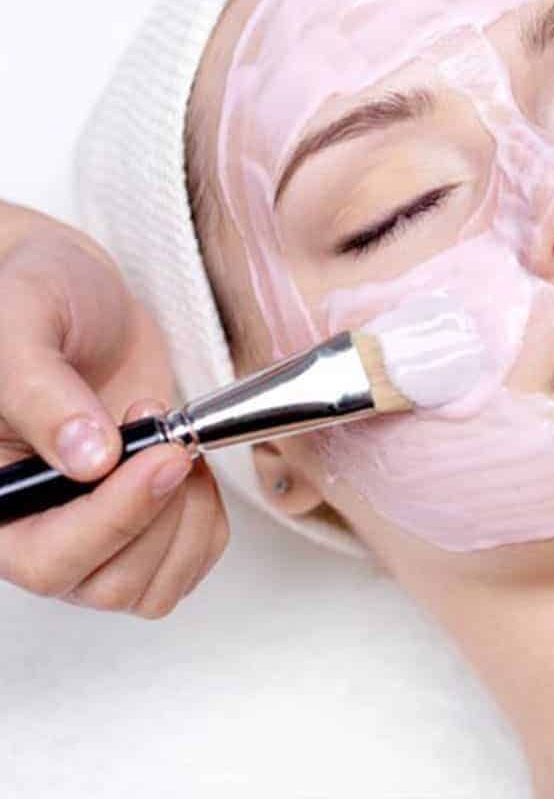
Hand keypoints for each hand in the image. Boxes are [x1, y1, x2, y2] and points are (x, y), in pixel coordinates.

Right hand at [0, 206, 228, 617]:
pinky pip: (186, 562)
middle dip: (160, 511)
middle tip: (168, 436)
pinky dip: (206, 521)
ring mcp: (88, 533)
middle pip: (107, 583)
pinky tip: (189, 467)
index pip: (48, 558)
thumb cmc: (33, 300)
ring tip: (172, 442)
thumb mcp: (21, 326)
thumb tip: (87, 459)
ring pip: (152, 585)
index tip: (163, 456)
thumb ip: (42, 392)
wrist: (79, 294)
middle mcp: (33, 530)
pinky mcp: (137, 522)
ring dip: (186, 516)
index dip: (115, 518)